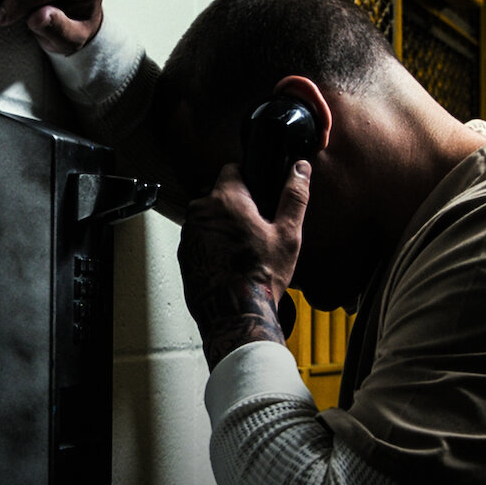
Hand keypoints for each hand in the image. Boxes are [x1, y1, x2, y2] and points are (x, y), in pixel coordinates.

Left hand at [178, 162, 310, 369]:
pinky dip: (213, 246)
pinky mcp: (184, 255)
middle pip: (220, 195)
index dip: (249, 180)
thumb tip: (300, 169)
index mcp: (225, 199)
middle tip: (257, 230)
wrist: (236, 315)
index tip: (259, 197)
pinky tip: (231, 262)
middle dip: (237, 206)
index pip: (233, 169)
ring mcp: (189, 234)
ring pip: (210, 218)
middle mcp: (200, 212)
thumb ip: (294, 196)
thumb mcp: (287, 234)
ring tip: (245, 250)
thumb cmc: (260, 277)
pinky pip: (201, 239)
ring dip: (224, 227)